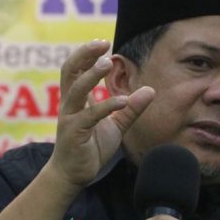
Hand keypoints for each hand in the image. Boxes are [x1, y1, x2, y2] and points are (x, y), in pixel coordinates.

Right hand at [47, 39, 153, 189]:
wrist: (73, 176)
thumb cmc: (90, 149)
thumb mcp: (115, 126)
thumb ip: (130, 109)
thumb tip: (150, 90)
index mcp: (75, 100)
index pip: (75, 69)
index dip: (86, 54)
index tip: (103, 43)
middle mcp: (68, 105)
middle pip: (69, 71)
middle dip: (83, 55)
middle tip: (102, 44)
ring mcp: (69, 118)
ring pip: (75, 90)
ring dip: (91, 75)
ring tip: (107, 63)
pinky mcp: (74, 133)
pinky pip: (90, 116)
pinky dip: (107, 106)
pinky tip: (124, 100)